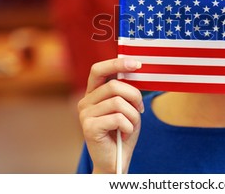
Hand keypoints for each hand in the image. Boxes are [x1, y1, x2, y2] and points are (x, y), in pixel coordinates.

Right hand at [77, 58, 143, 172]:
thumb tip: (134, 70)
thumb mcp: (128, 108)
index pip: (99, 70)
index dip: (116, 63)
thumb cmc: (123, 132)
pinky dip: (128, 126)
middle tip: (140, 109)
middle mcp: (85, 101)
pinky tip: (124, 134)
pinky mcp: (88, 127)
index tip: (136, 64)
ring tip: (130, 126)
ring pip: (118, 103)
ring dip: (132, 115)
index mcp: (93, 93)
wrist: (116, 161)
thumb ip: (126, 91)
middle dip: (134, 96)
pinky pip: (118, 118)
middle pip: (114, 86)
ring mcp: (84, 114)